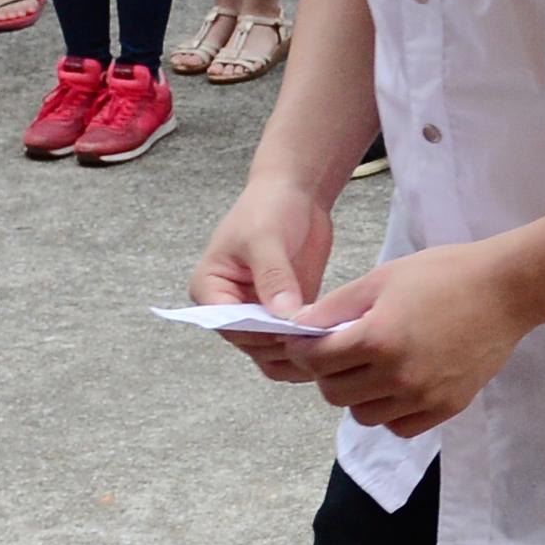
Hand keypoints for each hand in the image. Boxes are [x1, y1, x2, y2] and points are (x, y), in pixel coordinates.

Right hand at [189, 178, 336, 380]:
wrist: (295, 192)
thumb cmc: (268, 207)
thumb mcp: (266, 238)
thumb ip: (273, 278)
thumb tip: (283, 315)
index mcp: (210, 289)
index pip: (229, 325)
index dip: (259, 333)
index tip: (289, 332)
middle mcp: (230, 307)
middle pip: (251, 343)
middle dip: (280, 346)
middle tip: (315, 343)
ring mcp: (258, 313)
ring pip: (272, 351)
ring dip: (297, 352)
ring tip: (328, 345)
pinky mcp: (285, 313)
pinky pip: (294, 340)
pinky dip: (310, 344)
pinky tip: (334, 340)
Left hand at [279, 239, 543, 437]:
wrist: (508, 290)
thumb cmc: (446, 273)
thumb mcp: (385, 277)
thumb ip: (338, 306)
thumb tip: (299, 327)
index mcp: (378, 338)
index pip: (317, 362)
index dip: (303, 352)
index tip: (306, 344)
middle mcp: (397, 375)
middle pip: (335, 394)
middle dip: (327, 373)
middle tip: (340, 353)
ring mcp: (423, 396)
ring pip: (363, 415)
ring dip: (357, 395)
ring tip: (372, 368)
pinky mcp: (446, 408)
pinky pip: (399, 427)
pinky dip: (390, 411)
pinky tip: (399, 384)